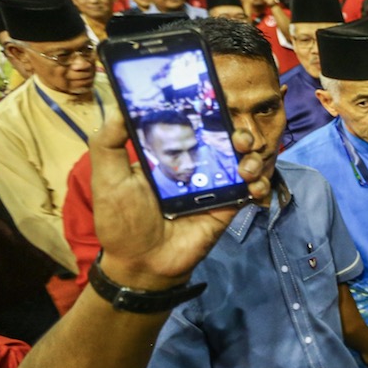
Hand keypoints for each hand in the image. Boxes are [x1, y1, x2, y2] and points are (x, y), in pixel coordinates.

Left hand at [94, 106, 270, 291]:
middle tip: (239, 139)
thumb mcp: (108, 179)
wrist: (142, 264)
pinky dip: (259, 184)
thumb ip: (109, 143)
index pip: (193, 124)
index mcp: (169, 154)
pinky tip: (254, 187)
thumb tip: (117, 105)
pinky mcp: (227, 206)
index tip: (219, 103)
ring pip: (244, 161)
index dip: (210, 112)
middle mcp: (195, 165)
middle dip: (240, 134)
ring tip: (246, 167)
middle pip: (226, 139)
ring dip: (253, 158)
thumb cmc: (122, 220)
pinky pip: (250, 190)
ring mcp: (214, 186)